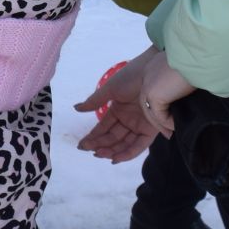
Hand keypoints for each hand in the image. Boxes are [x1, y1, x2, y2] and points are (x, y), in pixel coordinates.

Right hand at [73, 45, 195, 161]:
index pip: (103, 127)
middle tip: (89, 150)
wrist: (152, 70)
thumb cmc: (131, 77)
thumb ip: (94, 101)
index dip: (93, 136)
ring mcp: (139, 125)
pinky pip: (138, 145)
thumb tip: (76, 108)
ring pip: (124, 144)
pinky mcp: (151, 130)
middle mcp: (128, 120)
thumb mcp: (110, 89)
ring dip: (111, 150)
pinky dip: (128, 153)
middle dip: (100, 145)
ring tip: (99, 154)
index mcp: (118, 110)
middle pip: (112, 137)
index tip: (82, 145)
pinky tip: (115, 158)